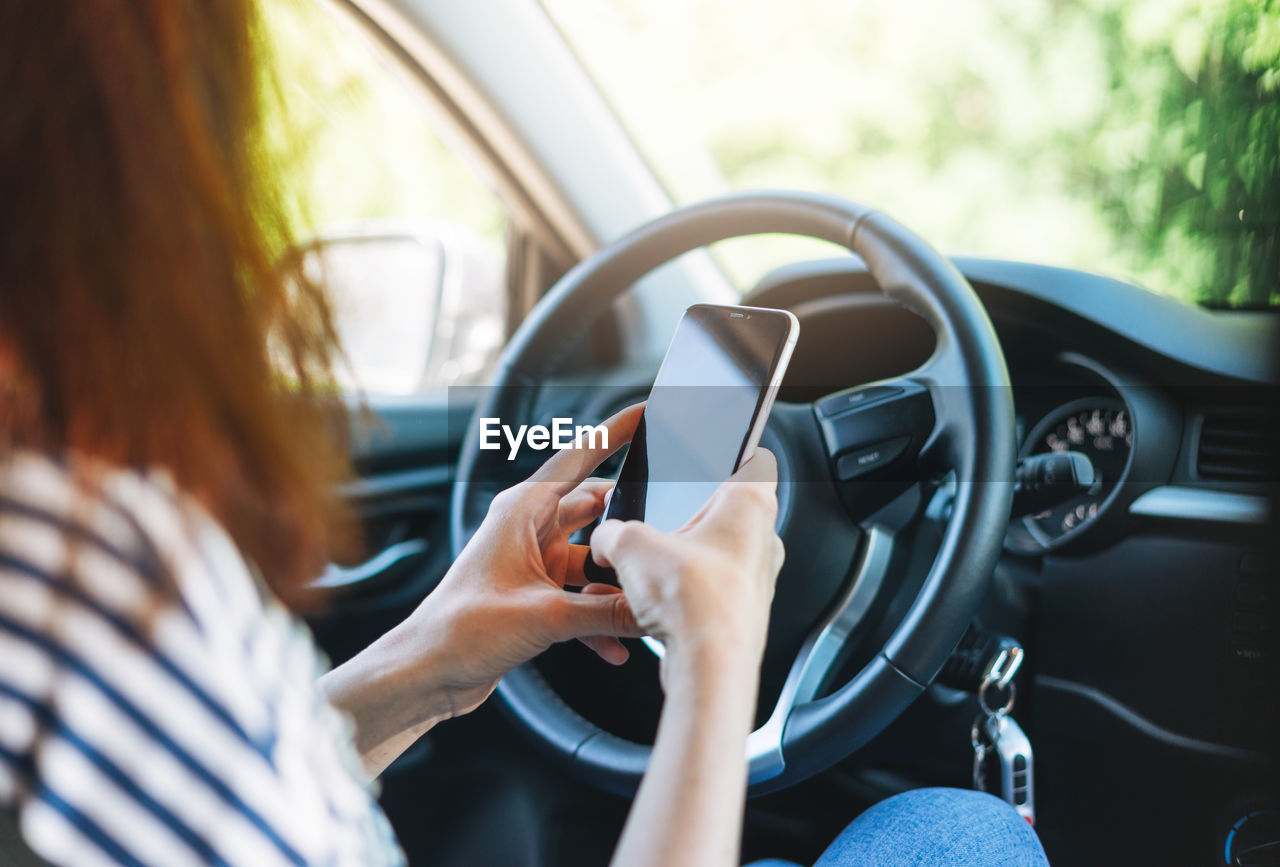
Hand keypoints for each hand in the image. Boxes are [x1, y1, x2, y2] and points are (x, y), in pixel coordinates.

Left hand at [397, 404, 647, 717]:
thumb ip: (607, 611)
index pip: (579, 458)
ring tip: (644, 603)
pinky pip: (581, 598)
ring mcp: (533, 563)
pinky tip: (617, 647)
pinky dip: (599, 619)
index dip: (615, 433)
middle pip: (597, 511)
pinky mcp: (536, 596)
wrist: (426, 673)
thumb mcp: (546, 617)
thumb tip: (652, 608)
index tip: (646, 412)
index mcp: (523, 510)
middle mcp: (528, 529)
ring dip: (615, 585)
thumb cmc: (461, 630)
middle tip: (668, 534)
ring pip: (593, 560)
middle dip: (630, 527)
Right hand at [590, 449, 784, 683]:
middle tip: (660, 518)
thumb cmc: (693, 600)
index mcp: (749, 505)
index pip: (757, 459)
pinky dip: (683, 593)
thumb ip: (613, 533)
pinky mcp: (742, 613)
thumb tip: (605, 539)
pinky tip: (652, 602)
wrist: (709, 665)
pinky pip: (710, 591)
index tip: (714, 454)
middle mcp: (763, 540)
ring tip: (646, 566)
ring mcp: (756, 580)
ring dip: (683, 558)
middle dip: (689, 515)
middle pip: (727, 511)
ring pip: (717, 555)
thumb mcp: (631, 547)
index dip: (733, 452)